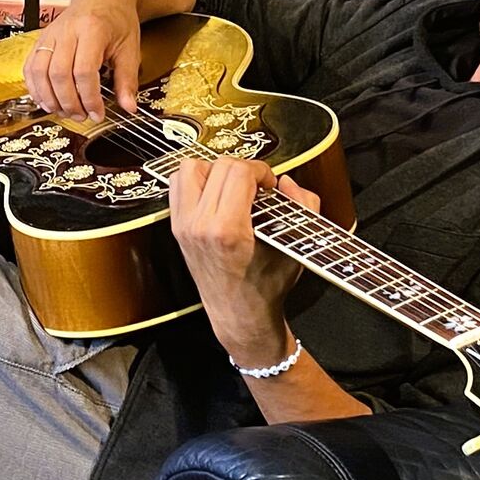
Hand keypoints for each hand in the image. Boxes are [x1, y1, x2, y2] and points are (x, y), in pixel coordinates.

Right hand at [22, 0, 142, 120]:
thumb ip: (127, 80)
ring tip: (65, 111)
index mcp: (93, 29)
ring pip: (40, 72)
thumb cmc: (117, 20)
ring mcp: (50, 34)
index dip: (89, 98)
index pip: (84, 71)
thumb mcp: (130, 49)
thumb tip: (129, 107)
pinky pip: (30, 67)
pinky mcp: (41, 40)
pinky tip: (47, 100)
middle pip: (58, 74)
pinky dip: (35, 88)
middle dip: (69, 102)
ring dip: (49, 98)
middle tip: (82, 116)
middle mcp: (67, 30)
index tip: (97, 113)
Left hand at [169, 156, 321, 368]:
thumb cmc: (266, 286)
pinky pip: (178, 185)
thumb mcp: (295, 245)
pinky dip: (197, 181)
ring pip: (190, 168)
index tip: (270, 185)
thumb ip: (303, 206)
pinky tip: (216, 194)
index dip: (260, 170)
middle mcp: (199, 224)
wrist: (238, 314)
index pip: (238, 172)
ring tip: (232, 186)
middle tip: (256, 186)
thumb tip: (287, 182)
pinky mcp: (176, 227)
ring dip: (214, 169)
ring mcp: (183, 225)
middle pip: (217, 165)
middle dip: (243, 168)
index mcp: (227, 230)